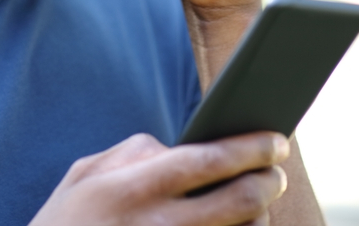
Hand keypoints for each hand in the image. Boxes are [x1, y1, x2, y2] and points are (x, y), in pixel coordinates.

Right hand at [29, 132, 289, 225]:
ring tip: (257, 203)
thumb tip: (179, 145)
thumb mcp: (83, 177)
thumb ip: (132, 154)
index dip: (249, 147)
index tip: (275, 140)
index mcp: (132, 189)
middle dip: (268, 182)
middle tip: (275, 172)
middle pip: (239, 202)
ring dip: (259, 218)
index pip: (206, 159)